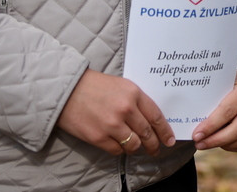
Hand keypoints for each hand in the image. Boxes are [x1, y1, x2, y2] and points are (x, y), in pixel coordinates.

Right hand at [56, 69, 174, 155]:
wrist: (67, 90)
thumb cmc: (95, 86)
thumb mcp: (121, 85)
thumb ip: (136, 100)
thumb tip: (150, 119)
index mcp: (133, 93)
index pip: (156, 116)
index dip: (165, 131)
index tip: (169, 140)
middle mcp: (125, 109)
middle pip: (147, 133)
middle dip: (154, 144)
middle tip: (156, 149)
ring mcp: (112, 125)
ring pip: (134, 145)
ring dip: (137, 149)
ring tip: (137, 148)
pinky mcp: (98, 137)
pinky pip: (117, 150)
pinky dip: (121, 150)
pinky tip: (121, 146)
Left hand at [193, 70, 236, 151]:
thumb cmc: (224, 82)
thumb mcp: (218, 81)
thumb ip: (207, 94)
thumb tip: (188, 112)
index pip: (228, 110)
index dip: (211, 125)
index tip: (196, 134)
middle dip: (216, 139)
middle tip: (198, 143)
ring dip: (221, 144)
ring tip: (204, 144)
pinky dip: (229, 145)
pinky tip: (217, 141)